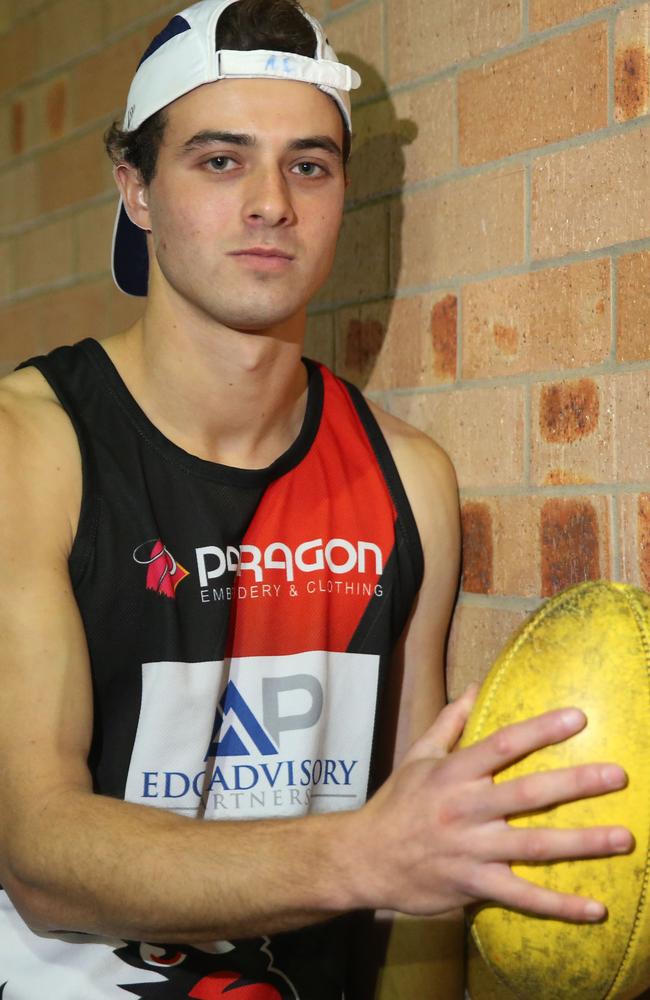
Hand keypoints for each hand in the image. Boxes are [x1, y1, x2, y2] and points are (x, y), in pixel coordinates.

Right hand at [355, 689, 632, 920]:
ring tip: (624, 837)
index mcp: (453, 773)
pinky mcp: (473, 885)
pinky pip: (522, 896)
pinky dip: (559, 904)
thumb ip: (450, 722)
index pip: (503, 745)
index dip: (541, 730)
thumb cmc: (396, 803)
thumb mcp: (418, 756)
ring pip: (534, 846)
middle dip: (576, 784)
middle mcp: (465, 808)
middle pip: (528, 793)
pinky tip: (595, 907)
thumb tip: (475, 686)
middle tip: (618, 775)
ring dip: (582, 842)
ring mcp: (470, 849)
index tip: (578, 718)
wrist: (363, 858)